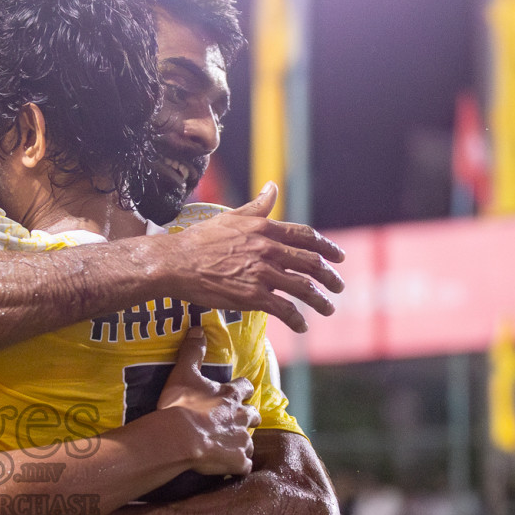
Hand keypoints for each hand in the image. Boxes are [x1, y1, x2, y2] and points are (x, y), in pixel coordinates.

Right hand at [159, 326, 258, 475]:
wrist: (180, 438)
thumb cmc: (180, 405)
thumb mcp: (183, 373)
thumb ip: (192, 351)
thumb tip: (198, 328)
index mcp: (231, 395)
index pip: (246, 388)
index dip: (243, 389)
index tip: (241, 391)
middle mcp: (242, 417)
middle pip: (254, 415)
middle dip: (249, 417)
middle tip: (237, 420)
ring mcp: (241, 441)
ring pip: (250, 442)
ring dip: (241, 443)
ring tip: (229, 446)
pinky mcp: (237, 462)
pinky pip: (244, 466)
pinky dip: (237, 466)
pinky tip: (228, 467)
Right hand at [162, 183, 345, 332]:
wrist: (175, 263)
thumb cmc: (198, 239)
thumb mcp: (230, 216)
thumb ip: (257, 206)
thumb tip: (273, 187)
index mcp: (265, 228)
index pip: (306, 236)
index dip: (326, 247)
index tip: (338, 257)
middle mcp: (268, 249)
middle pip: (311, 263)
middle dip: (330, 276)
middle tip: (339, 286)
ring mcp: (262, 273)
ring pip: (303, 288)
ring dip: (320, 300)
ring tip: (328, 308)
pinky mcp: (252, 296)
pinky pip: (284, 310)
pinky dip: (297, 319)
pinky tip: (302, 327)